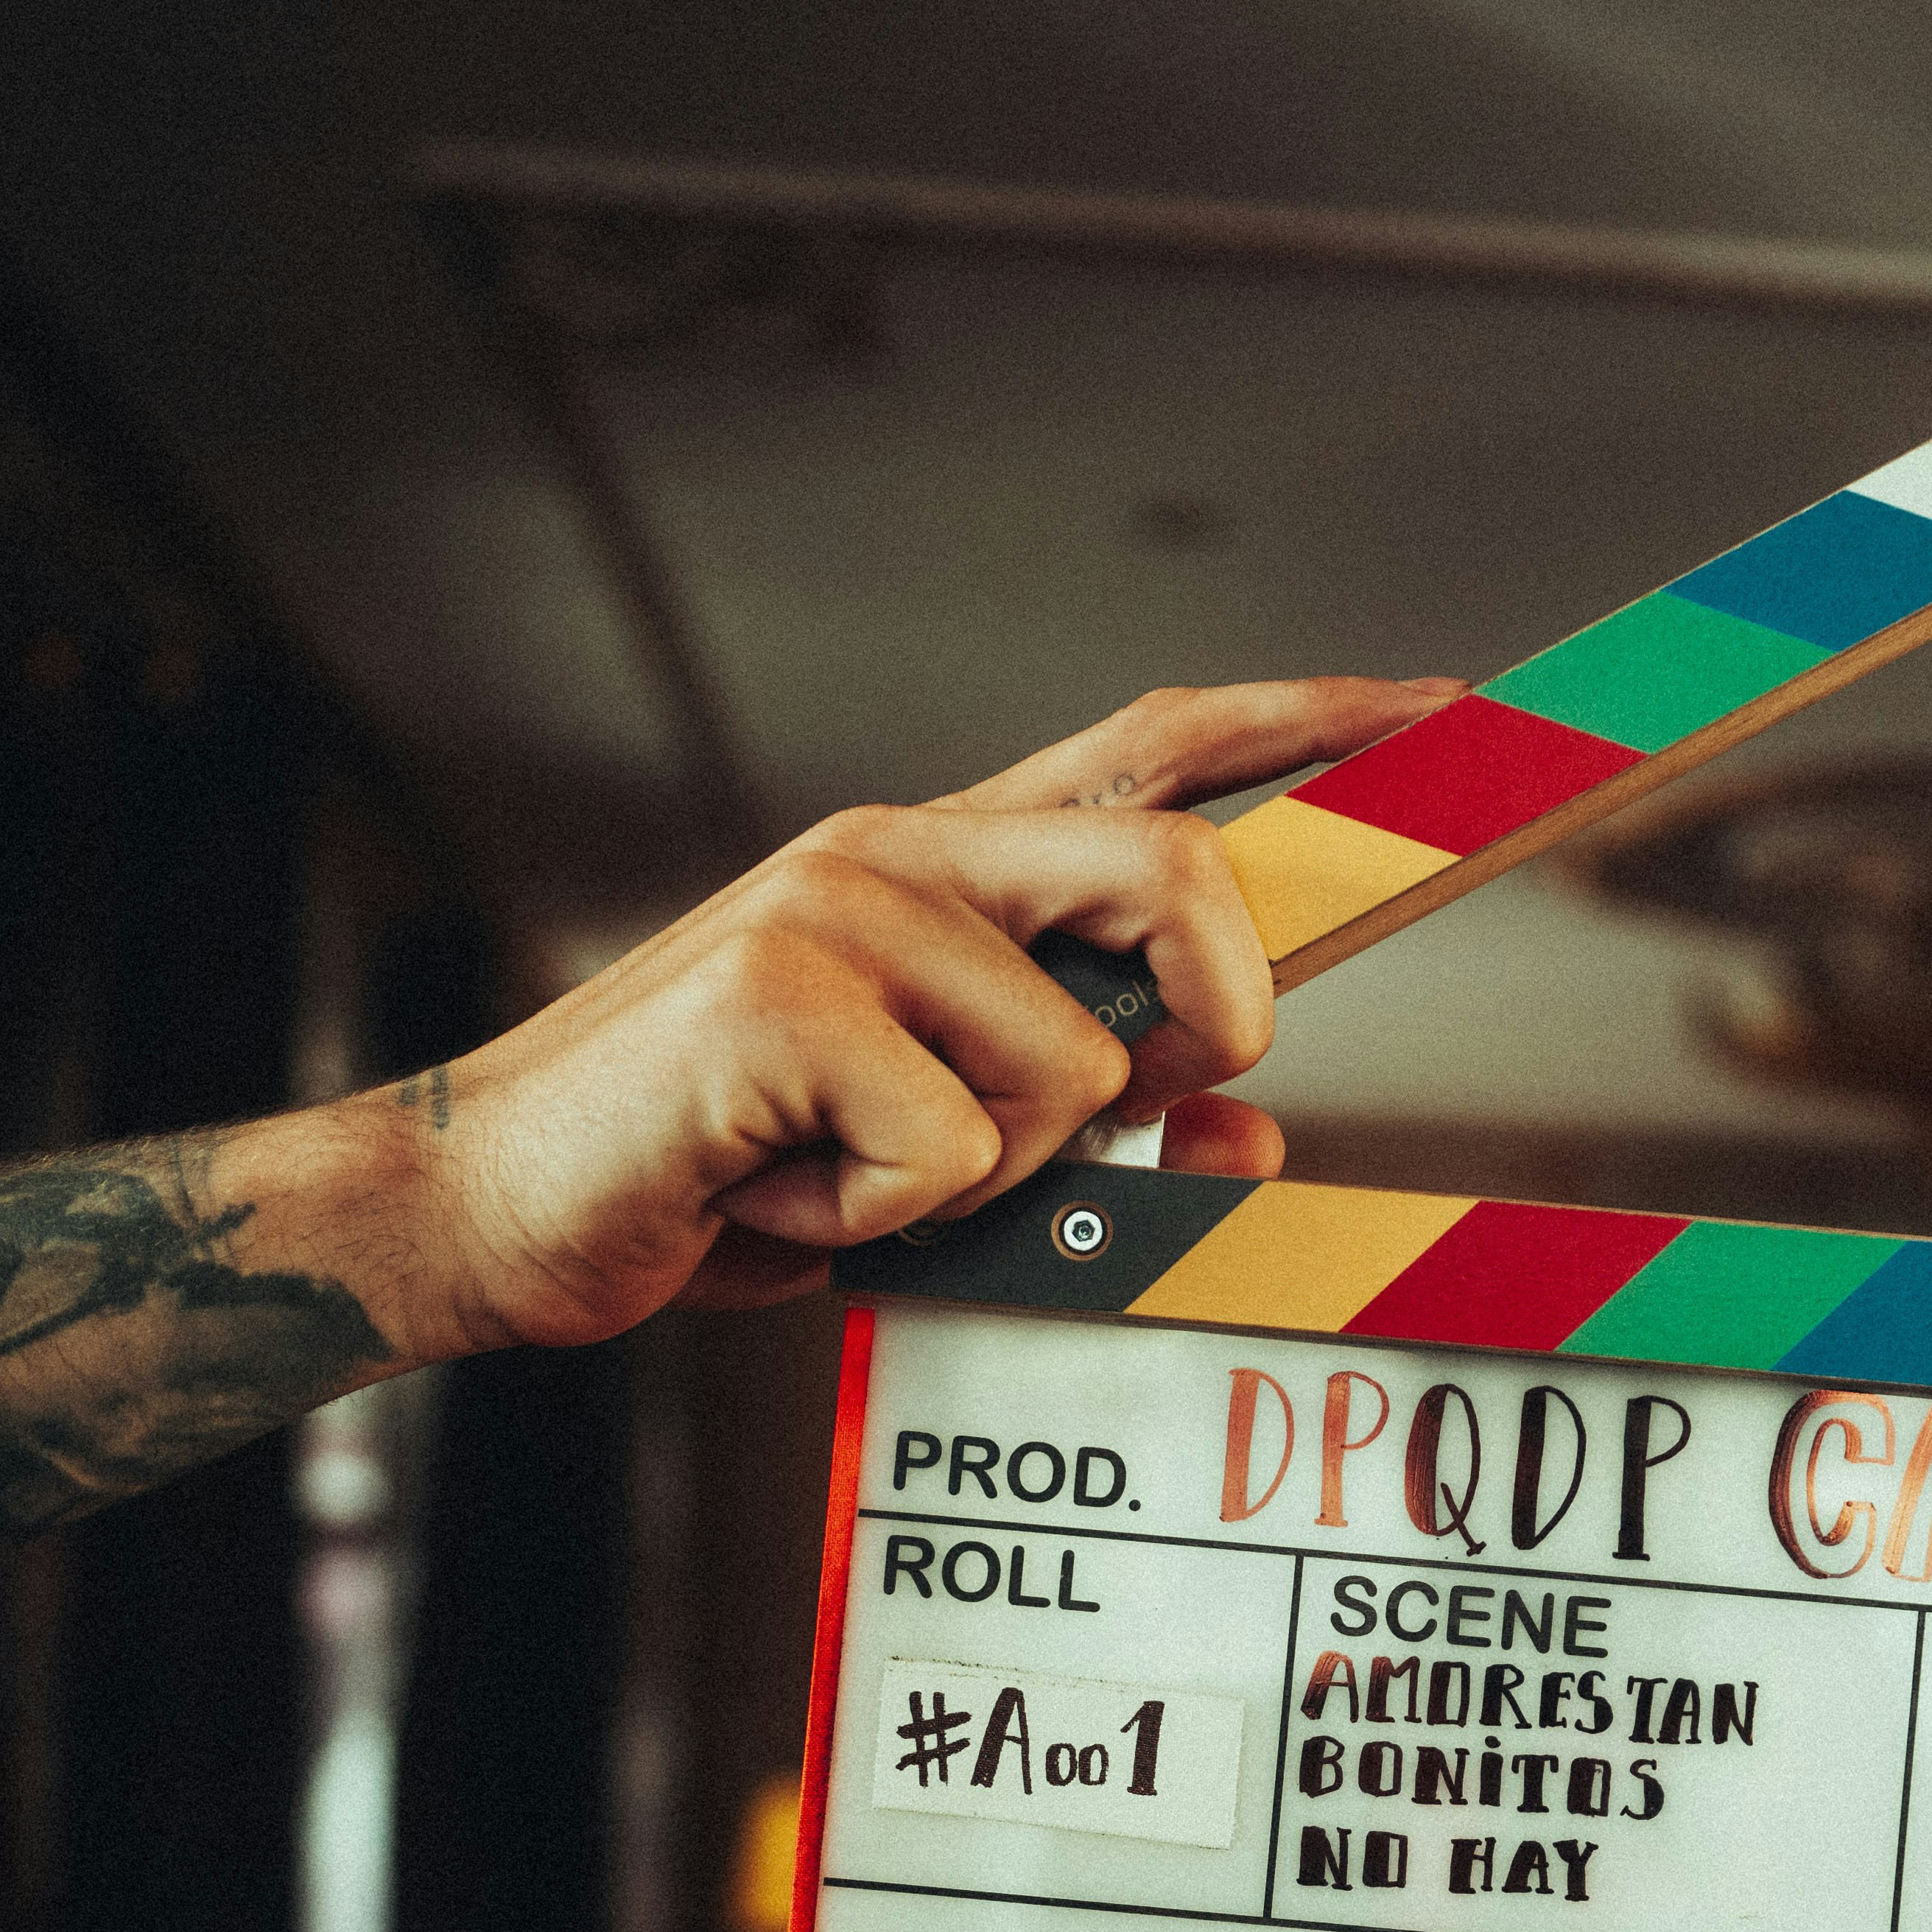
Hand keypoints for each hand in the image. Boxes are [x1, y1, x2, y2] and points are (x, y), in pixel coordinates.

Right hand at [298, 675, 1452, 1355]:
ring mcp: (836, 911)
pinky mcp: (782, 999)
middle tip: (1177, 1090)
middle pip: (1176, 872)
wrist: (493, 1208)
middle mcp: (897, 855)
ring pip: (1072, 1074)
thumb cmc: (728, 1176)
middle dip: (1220, 1009)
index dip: (1306, 718)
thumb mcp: (940, 1160)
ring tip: (844, 1177)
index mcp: (941, 869)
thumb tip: (1252, 1142)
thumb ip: (1095, 1135)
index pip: (1154, 746)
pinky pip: (960, 1152)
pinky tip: (781, 1197)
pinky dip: (887, 1224)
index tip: (1437, 707)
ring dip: (985, 1182)